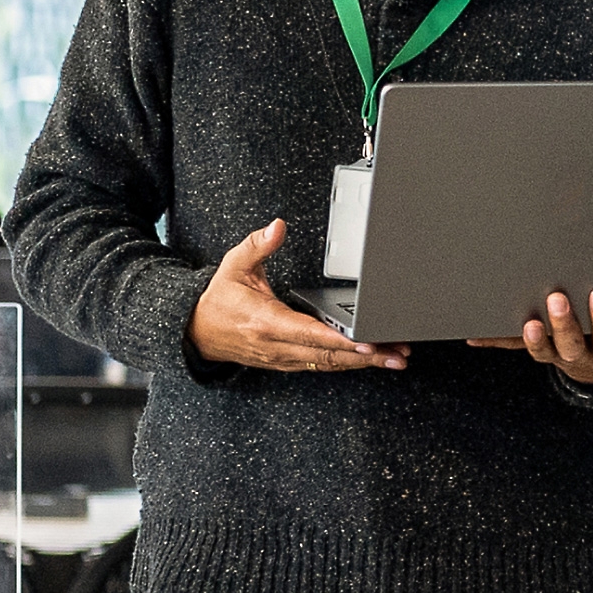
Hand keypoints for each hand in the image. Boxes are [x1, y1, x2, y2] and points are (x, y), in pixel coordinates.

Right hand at [186, 219, 409, 372]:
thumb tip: (277, 227)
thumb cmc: (219, 299)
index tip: (366, 341)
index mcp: (265, 321)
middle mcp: (276, 345)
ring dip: (363, 363)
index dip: (340, 339)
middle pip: (328, 355)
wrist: (196, 331)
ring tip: (394, 358)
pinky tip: (370, 359)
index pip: (309, 333)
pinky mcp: (287, 363)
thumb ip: (258, 244)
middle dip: (366, 356)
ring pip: (328, 364)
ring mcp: (282, 358)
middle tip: (397, 353)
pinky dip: (347, 364)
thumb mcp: (234, 265)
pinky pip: (321, 365)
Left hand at [467, 288, 592, 385]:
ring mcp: (555, 354)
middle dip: (564, 323)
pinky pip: (513, 345)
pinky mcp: (535, 349)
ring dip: (532, 336)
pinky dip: (493, 339)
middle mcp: (580, 357)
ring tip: (527, 318)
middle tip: (556, 298)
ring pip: (542, 349)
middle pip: (571, 344)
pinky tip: (471, 333)